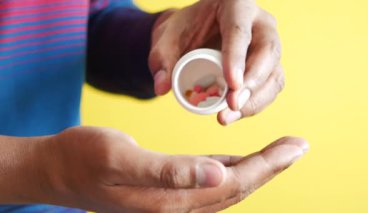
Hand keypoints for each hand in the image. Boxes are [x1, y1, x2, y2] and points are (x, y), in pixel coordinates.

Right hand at [33, 126, 307, 211]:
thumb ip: (169, 172)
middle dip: (272, 166)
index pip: (233, 186)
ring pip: (227, 186)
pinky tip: (245, 160)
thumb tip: (218, 176)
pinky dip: (233, 169)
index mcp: (171, 201)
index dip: (268, 167)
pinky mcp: (168, 187)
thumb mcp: (120, 159)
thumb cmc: (84, 159)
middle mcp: (178, 206)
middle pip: (238, 188)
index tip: (296, 147)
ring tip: (281, 151)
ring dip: (257, 168)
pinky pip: (210, 182)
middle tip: (299, 145)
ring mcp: (174, 199)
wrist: (60, 169)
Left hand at [149, 0, 282, 124]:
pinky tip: (235, 114)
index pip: (240, 30)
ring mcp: (268, 44)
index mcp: (235, 5)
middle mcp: (259, 22)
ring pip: (274, 73)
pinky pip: (271, 87)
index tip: (232, 84)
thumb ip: (161, 60)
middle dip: (252, 82)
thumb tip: (162, 88)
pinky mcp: (270, 65)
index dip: (237, 58)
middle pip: (268, 51)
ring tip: (227, 117)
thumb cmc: (183, 31)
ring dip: (255, 100)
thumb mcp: (166, 41)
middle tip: (232, 105)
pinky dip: (255, 104)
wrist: (195, 34)